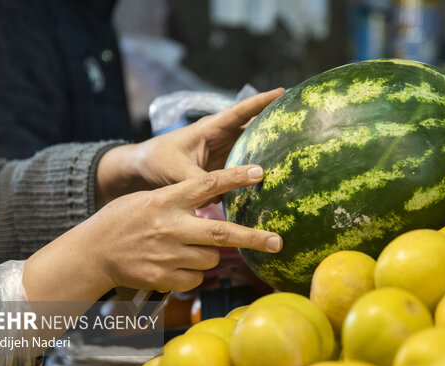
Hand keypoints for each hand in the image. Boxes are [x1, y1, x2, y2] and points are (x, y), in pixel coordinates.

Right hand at [23, 165, 281, 300]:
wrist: (93, 252)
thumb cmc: (123, 220)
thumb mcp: (148, 198)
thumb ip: (180, 200)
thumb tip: (215, 202)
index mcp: (166, 200)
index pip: (207, 184)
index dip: (236, 178)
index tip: (260, 172)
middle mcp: (170, 226)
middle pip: (222, 233)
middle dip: (253, 238)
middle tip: (277, 242)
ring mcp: (167, 254)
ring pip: (210, 259)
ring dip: (207, 255)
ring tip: (184, 249)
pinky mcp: (162, 278)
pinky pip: (195, 280)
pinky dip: (193, 275)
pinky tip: (174, 266)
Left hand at [95, 88, 284, 206]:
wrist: (143, 173)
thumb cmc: (156, 162)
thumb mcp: (176, 171)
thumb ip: (200, 181)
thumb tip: (225, 194)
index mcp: (210, 128)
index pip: (240, 111)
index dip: (261, 102)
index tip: (284, 93)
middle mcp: (221, 139)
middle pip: (254, 129)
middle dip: (275, 125)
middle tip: (301, 124)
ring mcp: (224, 155)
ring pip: (252, 151)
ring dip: (269, 152)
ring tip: (296, 154)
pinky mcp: (222, 172)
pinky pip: (244, 171)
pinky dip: (257, 176)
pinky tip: (274, 184)